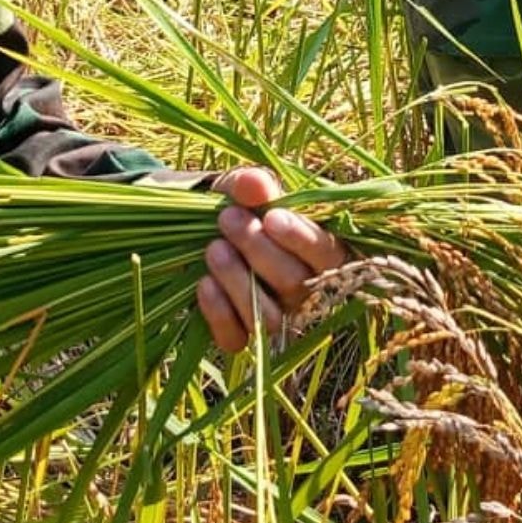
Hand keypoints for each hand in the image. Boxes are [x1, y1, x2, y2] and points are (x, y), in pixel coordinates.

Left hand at [198, 171, 342, 355]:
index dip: (303, 239)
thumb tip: (256, 184)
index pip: (329, 254)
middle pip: (296, 283)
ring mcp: (274, 318)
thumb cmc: (234, 207)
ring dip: (238, 280)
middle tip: (227, 218)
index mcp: (318, 253)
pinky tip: (204, 282)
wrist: (191, 231)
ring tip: (213, 248)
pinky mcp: (240, 336)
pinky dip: (219, 312)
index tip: (271, 217)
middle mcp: (304, 292)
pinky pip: (236, 338)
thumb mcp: (240, 189)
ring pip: (269, 316)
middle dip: (258, 249)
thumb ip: (251, 184)